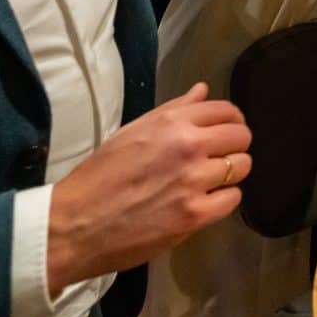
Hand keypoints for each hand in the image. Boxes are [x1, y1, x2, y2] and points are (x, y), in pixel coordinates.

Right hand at [45, 82, 251, 295]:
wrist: (74, 226)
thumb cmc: (98, 177)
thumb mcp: (132, 132)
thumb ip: (174, 110)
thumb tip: (203, 90)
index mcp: (172, 123)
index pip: (226, 110)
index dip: (230, 121)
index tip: (224, 132)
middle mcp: (189, 146)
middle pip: (242, 137)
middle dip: (233, 146)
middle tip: (216, 159)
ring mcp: (194, 181)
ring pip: (242, 167)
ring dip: (230, 174)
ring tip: (208, 181)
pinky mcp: (195, 215)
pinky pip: (232, 199)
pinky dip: (222, 200)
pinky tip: (203, 201)